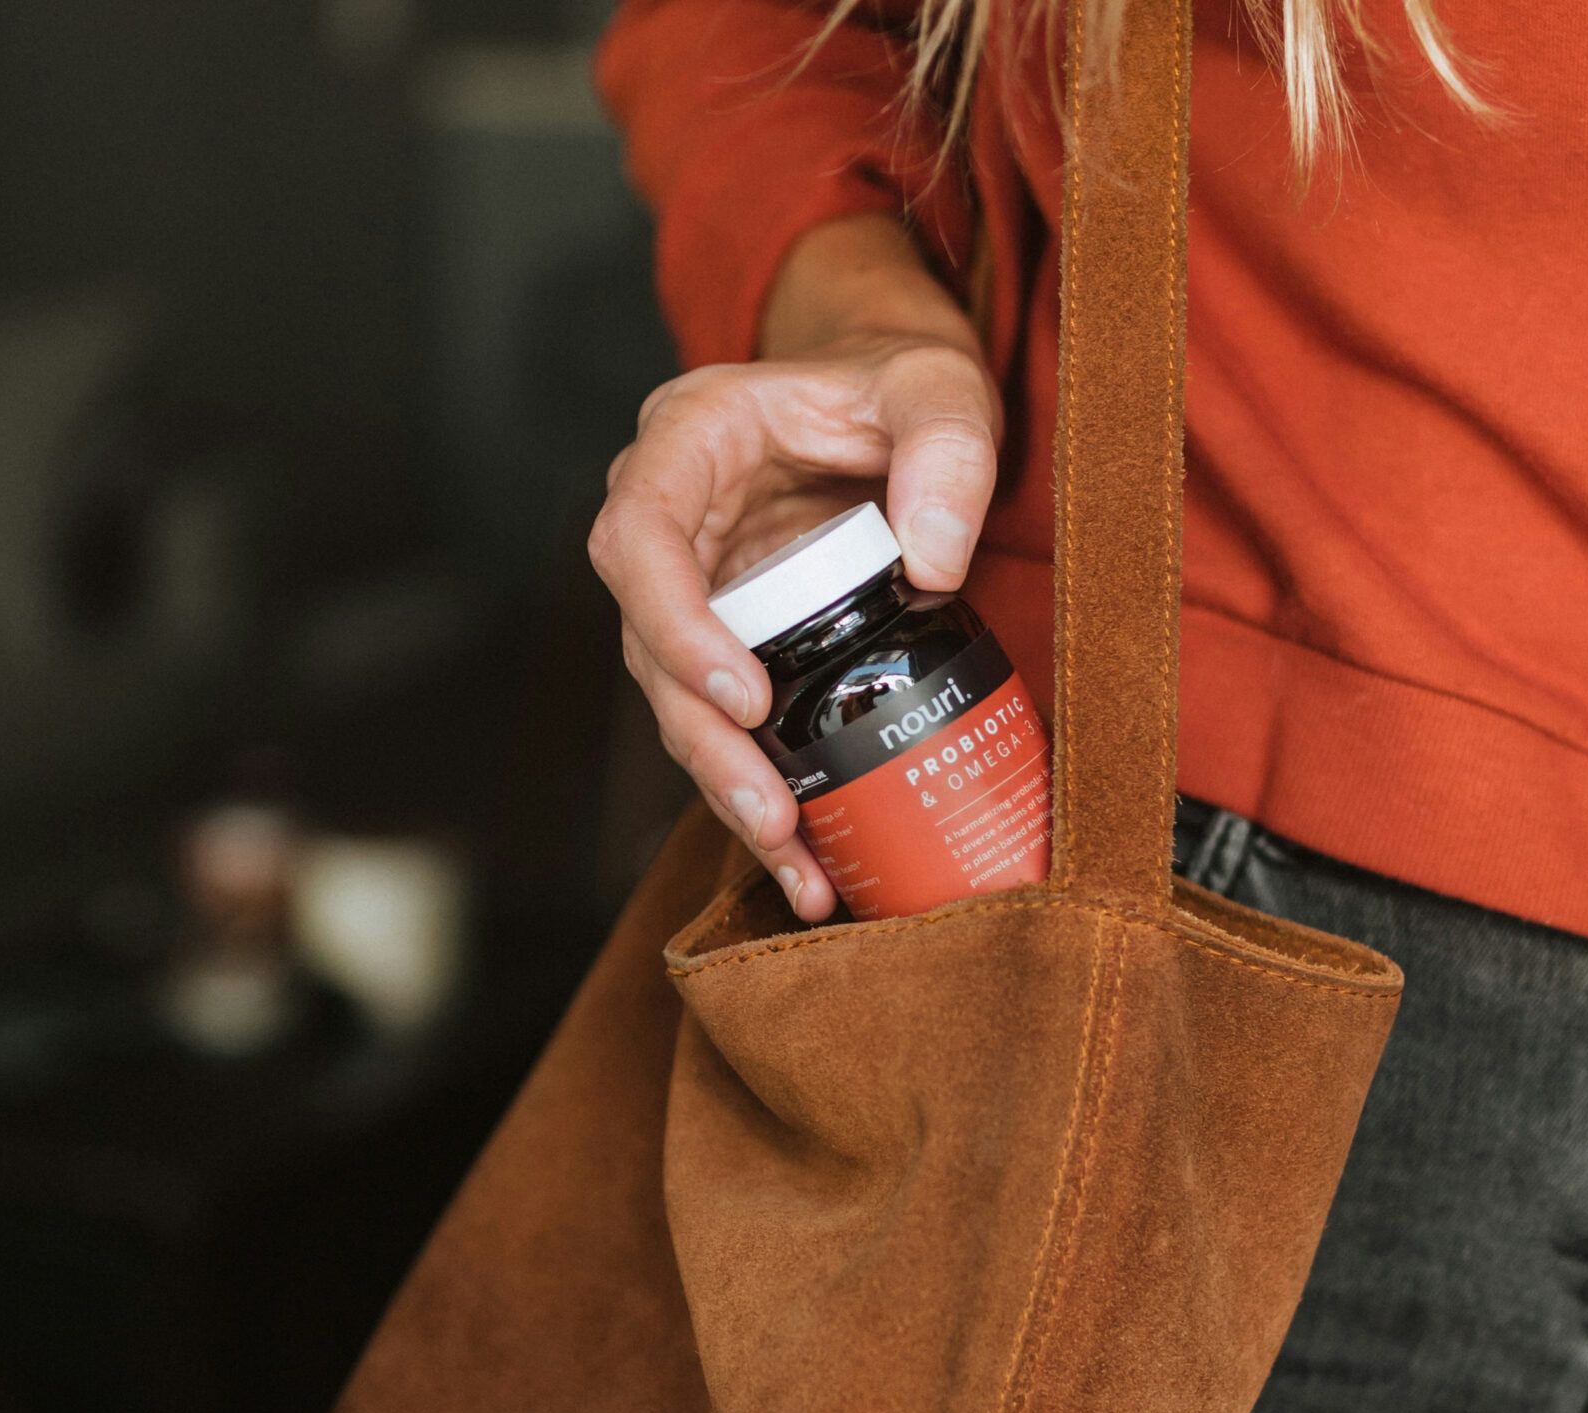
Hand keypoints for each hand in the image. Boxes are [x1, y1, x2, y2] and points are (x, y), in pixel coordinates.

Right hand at [589, 214, 998, 919]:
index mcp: (689, 439)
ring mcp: (696, 583)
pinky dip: (765, 784)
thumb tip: (933, 563)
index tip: (744, 695)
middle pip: (649, 644)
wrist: (896, 395)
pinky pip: (728, 719)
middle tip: (771, 813)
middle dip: (706, 742)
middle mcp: (671, 517)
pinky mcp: (732, 634)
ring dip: (729, 784)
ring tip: (793, 858)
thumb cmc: (900, 379)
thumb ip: (948, 452)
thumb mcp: (940, 386)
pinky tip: (807, 854)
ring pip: (679, 700)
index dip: (676, 624)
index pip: (639, 535)